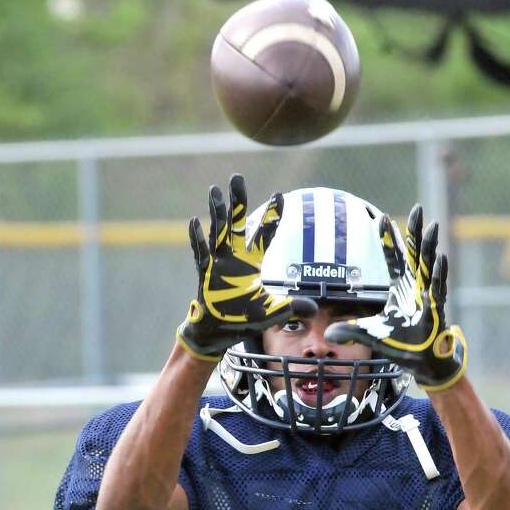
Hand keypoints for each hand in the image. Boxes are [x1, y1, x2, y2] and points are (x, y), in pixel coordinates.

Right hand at [176, 174, 316, 360]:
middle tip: (237, 177)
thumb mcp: (272, 312)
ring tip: (216, 191)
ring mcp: (217, 264)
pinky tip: (195, 221)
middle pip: (236, 223)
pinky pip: (201, 253)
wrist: (220, 332)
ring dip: (217, 213)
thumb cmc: (243, 318)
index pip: (264, 233)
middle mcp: (234, 257)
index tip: (279, 195)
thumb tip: (314, 309)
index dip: (271, 216)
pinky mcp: (205, 275)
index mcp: (251, 261)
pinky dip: (197, 238)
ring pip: (217, 232)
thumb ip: (292, 307)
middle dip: (237, 201)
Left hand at [324, 205, 466, 390]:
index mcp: (400, 289)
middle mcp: (415, 288)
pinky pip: (438, 288)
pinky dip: (438, 274)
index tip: (382, 218)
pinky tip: (440, 258)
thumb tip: (326, 335)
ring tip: (430, 226)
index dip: (388, 240)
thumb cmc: (402, 345)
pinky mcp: (436, 310)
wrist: (422, 363)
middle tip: (417, 209)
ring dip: (429, 247)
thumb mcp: (371, 334)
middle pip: (415, 254)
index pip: (394, 259)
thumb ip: (349, 331)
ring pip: (429, 266)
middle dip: (415, 232)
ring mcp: (427, 297)